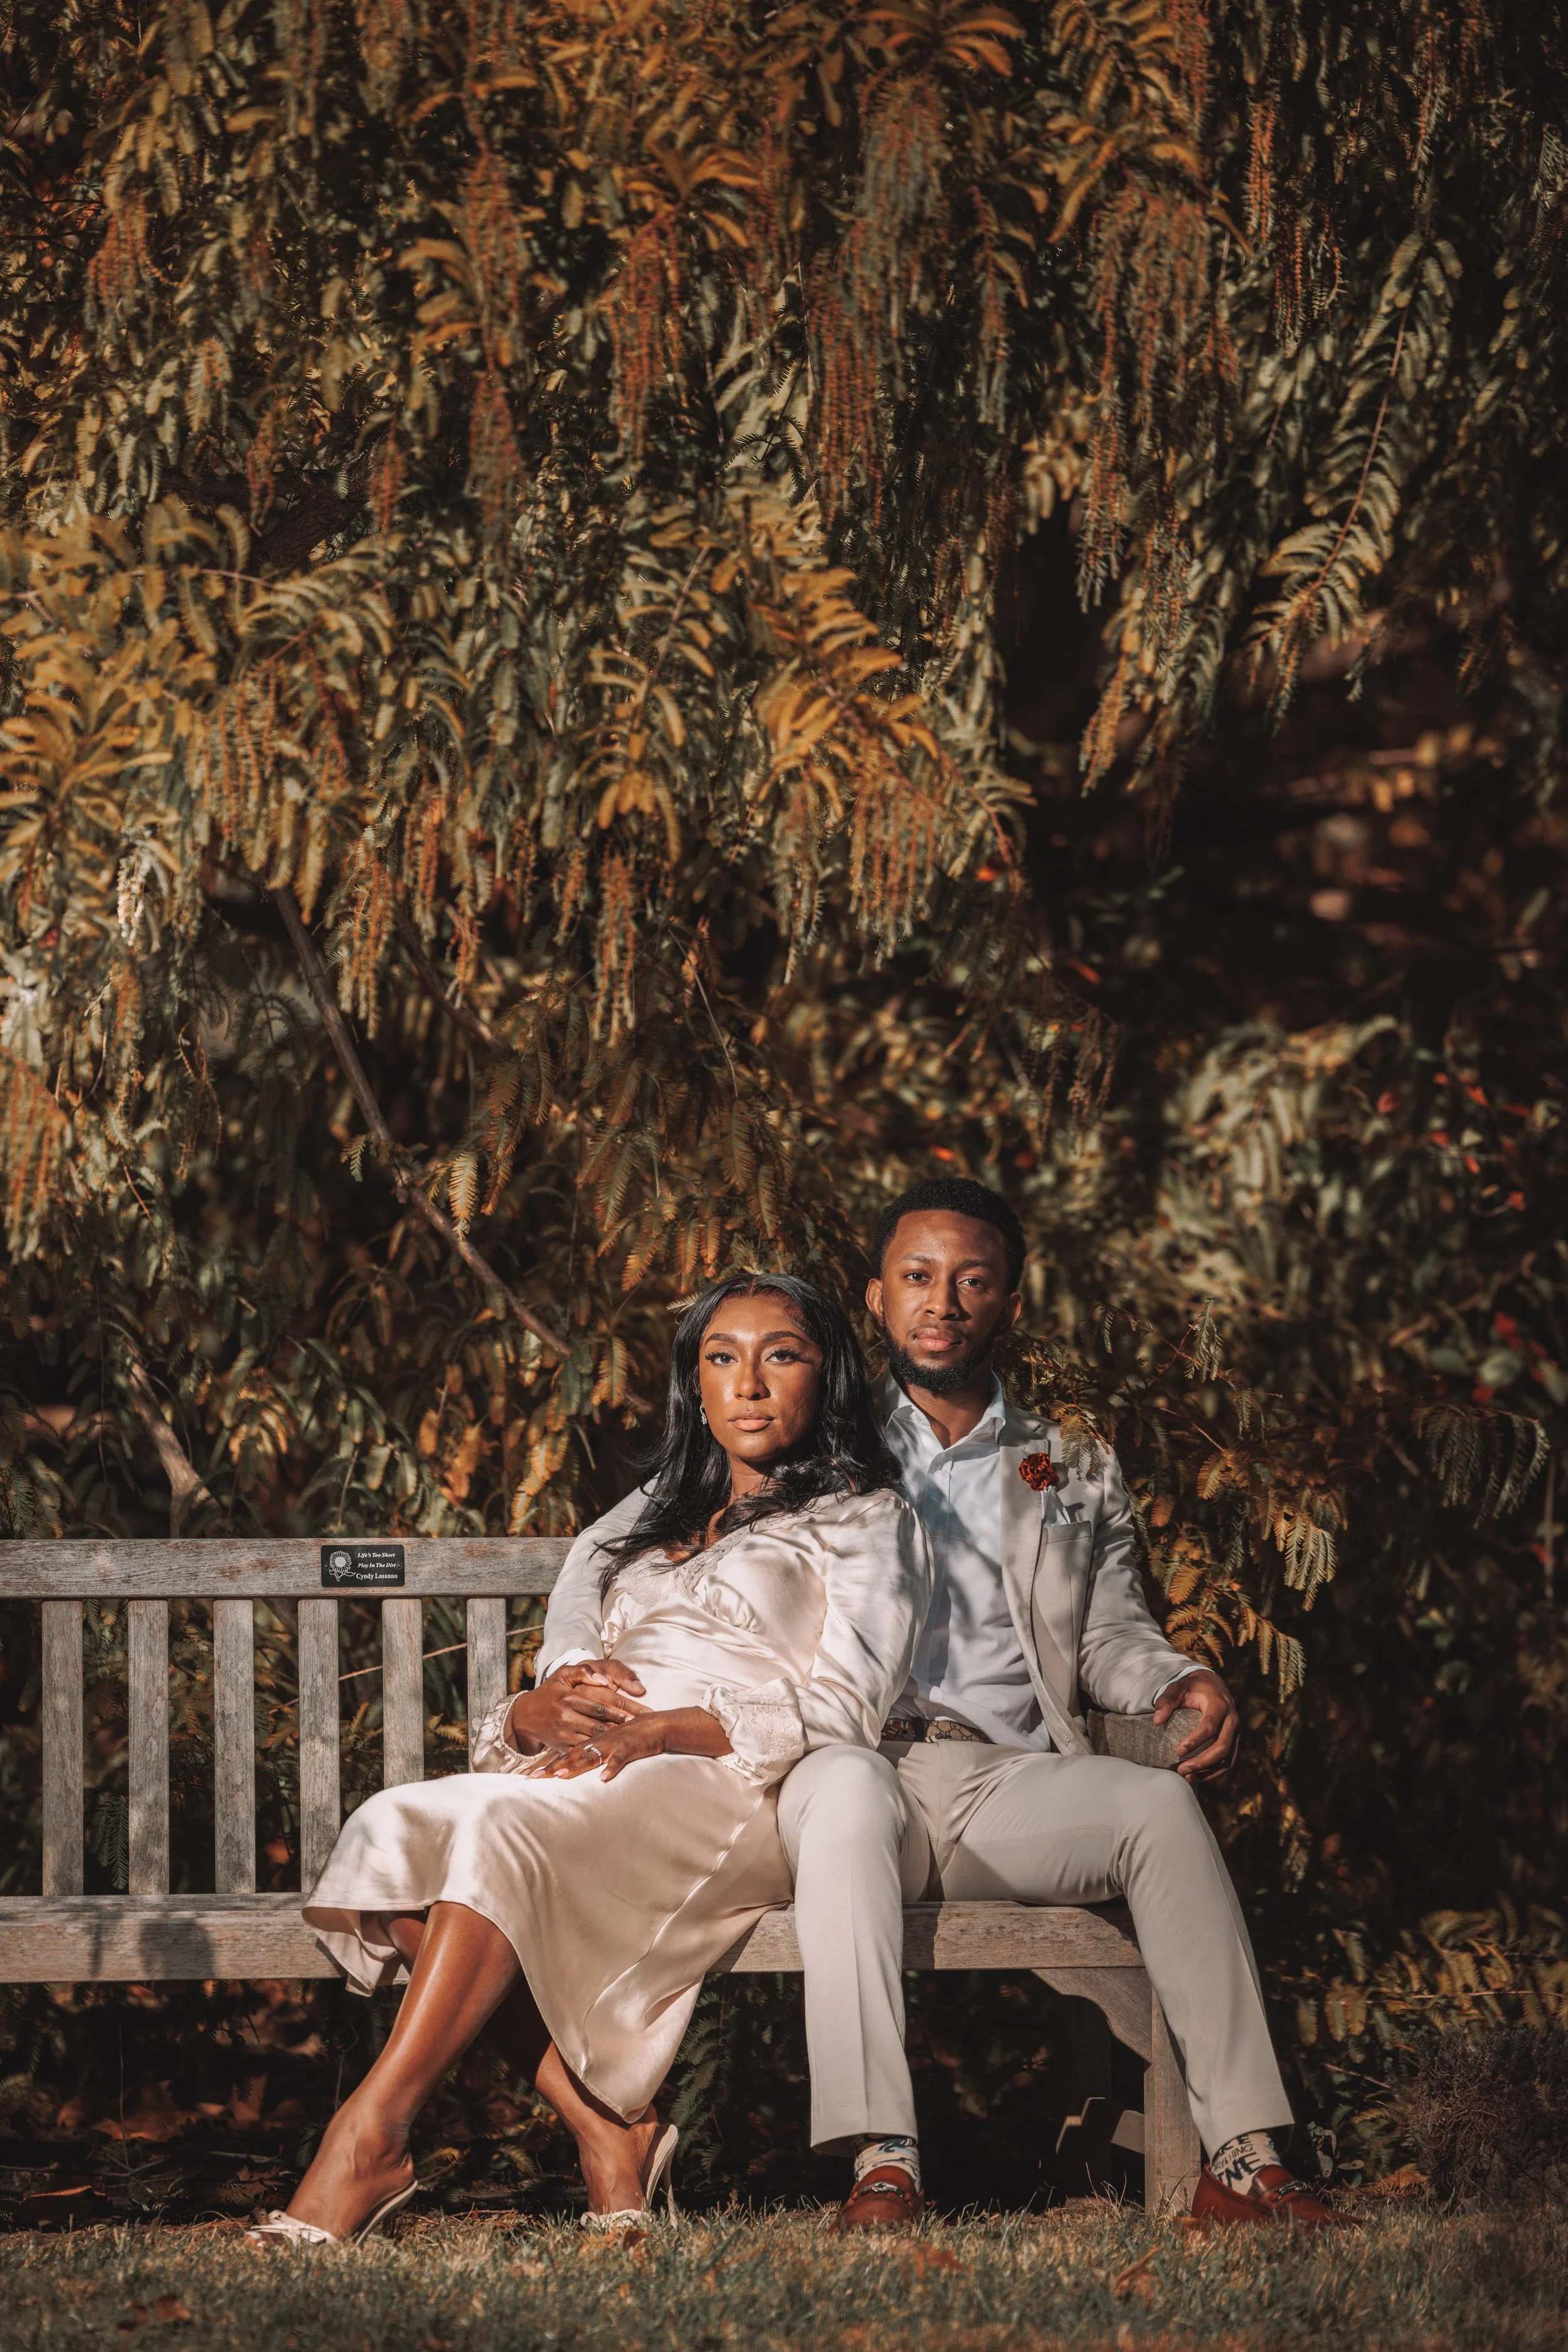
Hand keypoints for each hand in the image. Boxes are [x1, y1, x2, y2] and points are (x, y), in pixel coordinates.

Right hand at [505, 1659, 646, 1754]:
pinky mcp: (561, 1746)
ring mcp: (563, 1733)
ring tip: (631, 1742)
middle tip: (640, 1730)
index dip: (619, 1711)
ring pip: (592, 1740)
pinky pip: (582, 1751)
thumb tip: (604, 1680)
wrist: (525, 1716)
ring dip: (612, 1742)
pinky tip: (612, 1753)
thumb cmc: (550, 1691)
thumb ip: (584, 1672)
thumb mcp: (563, 1674)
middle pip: (599, 1724)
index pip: (599, 1705)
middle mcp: (566, 1715)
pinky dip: (598, 1753)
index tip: (637, 1715)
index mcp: (569, 1697)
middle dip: (620, 1728)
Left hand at [544, 1712, 673, 1780]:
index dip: (549, 1766)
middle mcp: (598, 1742)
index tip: (532, 1777)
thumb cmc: (631, 1736)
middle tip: (534, 1778)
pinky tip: (603, 1779)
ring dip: (576, 1766)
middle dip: (553, 1768)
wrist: (655, 1725)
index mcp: (592, 1743)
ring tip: (560, 1776)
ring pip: (591, 1756)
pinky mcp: (628, 1748)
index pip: (566, 1755)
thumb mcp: (609, 1745)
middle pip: (572, 1757)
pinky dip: (611, 1768)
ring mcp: (612, 1745)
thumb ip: (594, 1755)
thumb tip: (579, 1770)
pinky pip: (619, 1760)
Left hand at [1156, 1668, 1237, 1780]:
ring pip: (1227, 1758)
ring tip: (1187, 1777)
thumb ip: (1166, 1700)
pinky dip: (1214, 1772)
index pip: (1209, 1726)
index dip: (1195, 1741)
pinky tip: (1197, 1777)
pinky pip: (1228, 1761)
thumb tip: (1157, 1721)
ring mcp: (1236, 1732)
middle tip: (1181, 1770)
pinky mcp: (1234, 1741)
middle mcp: (1232, 1719)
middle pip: (1221, 1746)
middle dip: (1202, 1761)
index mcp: (1219, 1704)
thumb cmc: (1192, 1687)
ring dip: (1208, 1771)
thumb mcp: (1178, 1687)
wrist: (1213, 1684)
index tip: (1177, 1752)